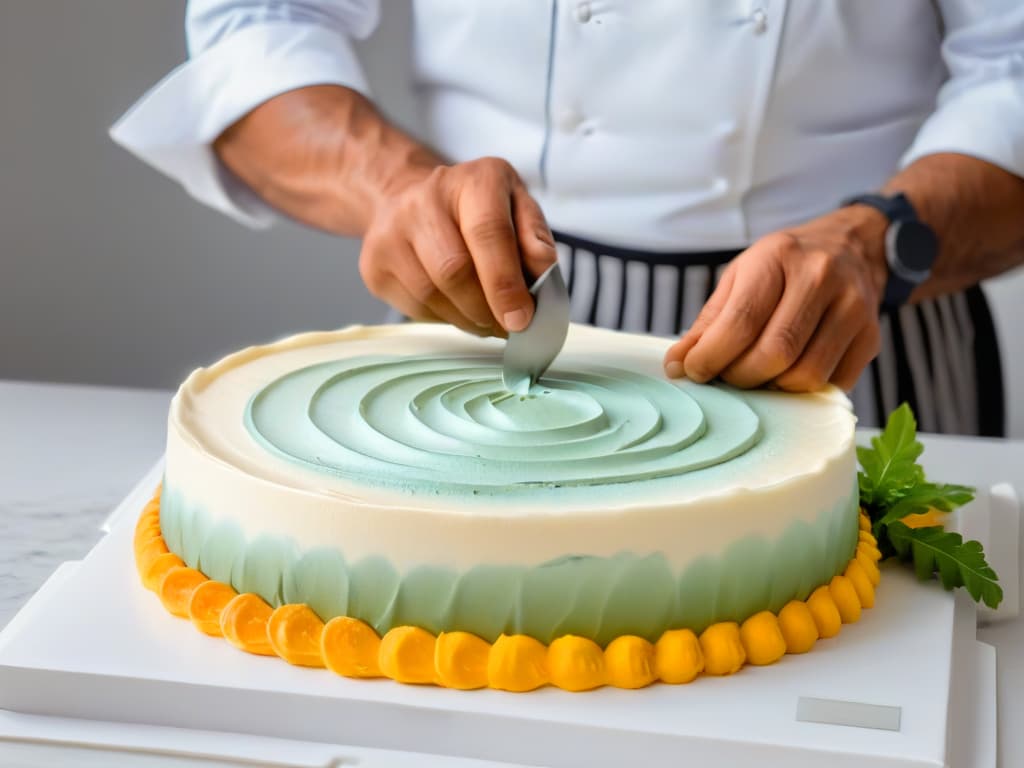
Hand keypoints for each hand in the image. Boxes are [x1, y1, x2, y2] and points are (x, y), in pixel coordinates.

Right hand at [359, 156, 556, 335]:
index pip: (488, 233)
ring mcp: (390, 232)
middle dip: (487, 309)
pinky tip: (459, 309)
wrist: (410, 199)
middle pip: (454, 270)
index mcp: (473, 180)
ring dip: (468, 319)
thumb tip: (543, 275)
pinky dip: (445, 318)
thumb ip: (535, 238)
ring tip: (487, 319)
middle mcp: (423, 198)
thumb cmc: (478, 210)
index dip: (505, 283)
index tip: (521, 320)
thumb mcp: (518, 208)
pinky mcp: (373, 265)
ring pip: (432, 295)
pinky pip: (414, 308)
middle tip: (508, 326)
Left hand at [663, 206, 888, 391]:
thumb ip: (708, 323)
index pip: (741, 321)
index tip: (693, 372)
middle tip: (726, 377)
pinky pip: (831, 384)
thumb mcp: (740, 278)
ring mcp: (853, 308)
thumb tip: (676, 366)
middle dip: (740, 376)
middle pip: (775, 352)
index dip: (711, 356)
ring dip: (771, 388)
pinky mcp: (871, 337)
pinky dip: (801, 392)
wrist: (852, 247)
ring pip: (806, 375)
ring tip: (757, 376)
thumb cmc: (785, 266)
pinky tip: (787, 375)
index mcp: (779, 257)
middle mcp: (821, 278)